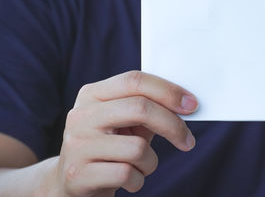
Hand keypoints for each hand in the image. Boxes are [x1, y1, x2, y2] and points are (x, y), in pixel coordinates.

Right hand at [47, 71, 197, 196]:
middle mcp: (81, 115)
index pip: (135, 80)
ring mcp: (77, 145)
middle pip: (140, 108)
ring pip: (137, 148)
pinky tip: (128, 180)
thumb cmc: (110, 147)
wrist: (72, 183)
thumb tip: (186, 104)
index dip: (168, 91)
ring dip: (150, 162)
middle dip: (173, 125)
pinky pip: (127, 174)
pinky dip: (138, 180)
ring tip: (139, 166)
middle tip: (188, 141)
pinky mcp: (78, 174)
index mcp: (92, 94)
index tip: (192, 105)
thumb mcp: (125, 123)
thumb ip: (148, 109)